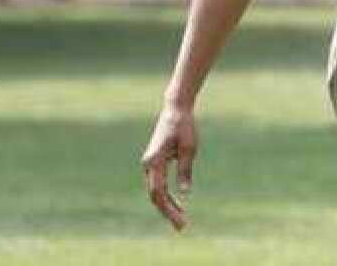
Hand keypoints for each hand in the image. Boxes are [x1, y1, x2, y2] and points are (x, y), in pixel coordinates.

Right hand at [141, 104, 196, 230]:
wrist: (175, 109)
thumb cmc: (184, 127)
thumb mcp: (189, 148)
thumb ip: (185, 170)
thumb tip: (184, 193)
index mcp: (154, 161)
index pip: (158, 193)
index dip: (169, 210)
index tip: (182, 222)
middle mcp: (148, 164)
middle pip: (155, 195)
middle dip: (167, 212)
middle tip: (182, 227)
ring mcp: (149, 163)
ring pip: (155, 191)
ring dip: (167, 205)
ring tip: (181, 219)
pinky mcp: (153, 162)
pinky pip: (157, 184)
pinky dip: (166, 195)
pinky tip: (177, 204)